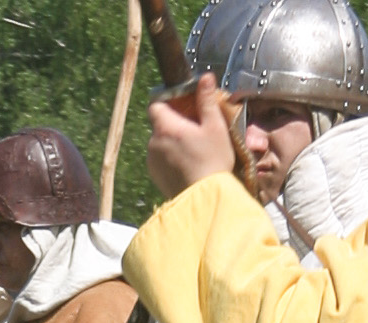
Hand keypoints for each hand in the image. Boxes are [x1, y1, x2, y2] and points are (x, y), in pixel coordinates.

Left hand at [147, 79, 236, 197]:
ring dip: (171, 141)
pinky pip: (160, 159)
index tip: (182, 105)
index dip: (167, 101)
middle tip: (194, 128)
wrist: (205, 199)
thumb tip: (205, 77)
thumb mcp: (215, 127)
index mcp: (166, 127)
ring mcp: (152, 161)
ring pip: (159, 142)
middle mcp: (154, 143)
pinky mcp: (155, 176)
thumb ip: (206, 101)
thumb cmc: (213, 162)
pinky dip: (170, 157)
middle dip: (173, 122)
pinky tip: (187, 163)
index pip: (155, 103)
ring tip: (192, 148)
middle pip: (159, 123)